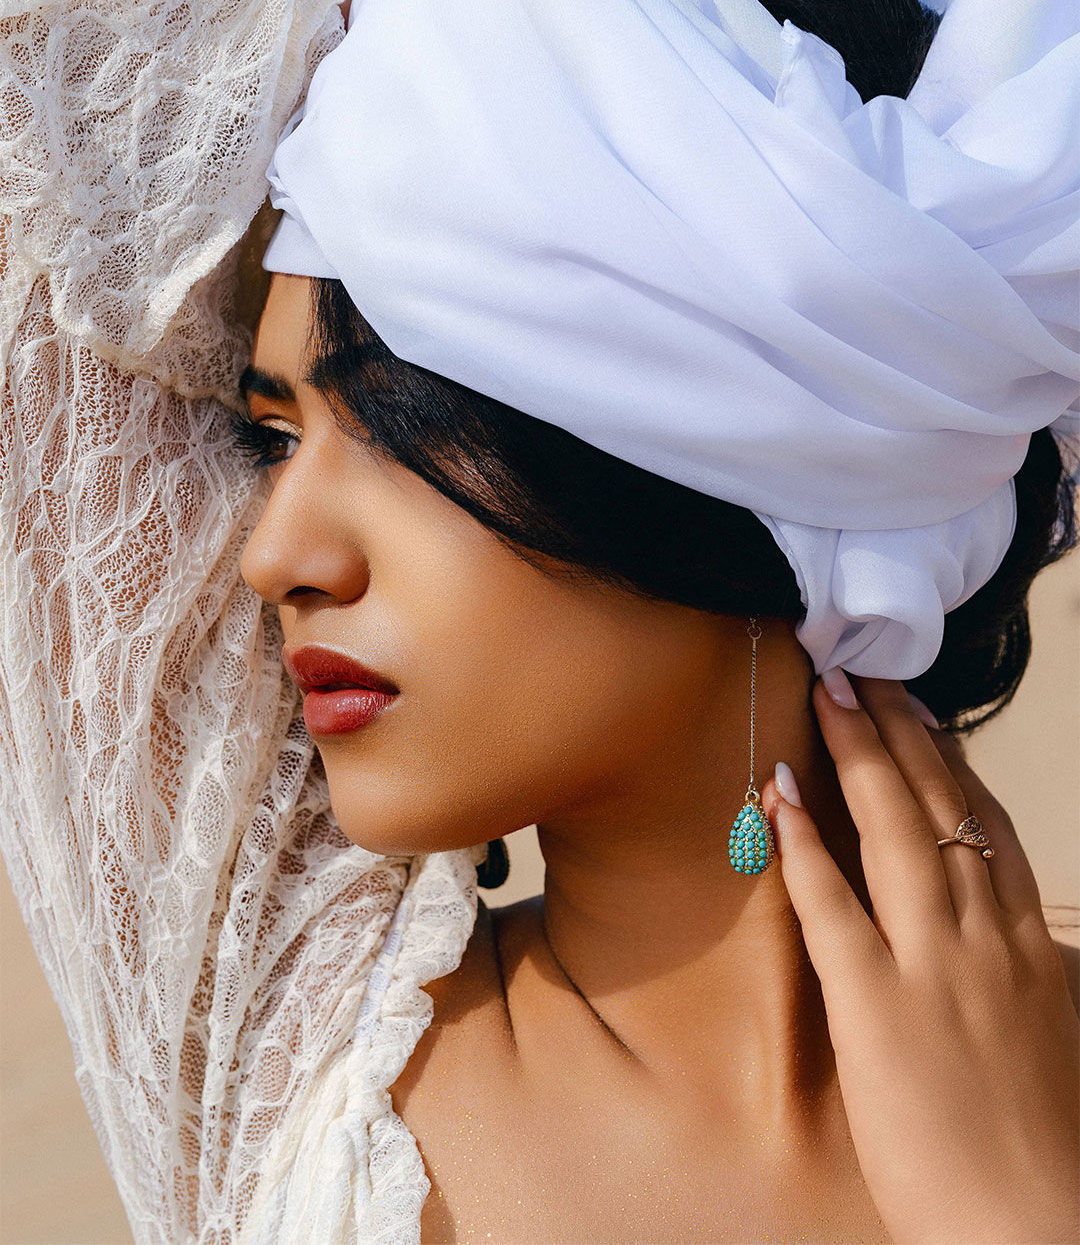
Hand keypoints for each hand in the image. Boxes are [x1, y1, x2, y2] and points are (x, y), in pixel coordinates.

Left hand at [761, 675, 1079, 1244]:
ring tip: (828, 696)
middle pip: (940, 809)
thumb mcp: (1060, 1037)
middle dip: (900, 734)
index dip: (950, 765)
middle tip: (865, 676)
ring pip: (893, 831)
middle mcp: (986, 937)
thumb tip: (1036, 942)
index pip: (986, 828)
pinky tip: (780, 791)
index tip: (924, 718)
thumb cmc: (1050, 1149)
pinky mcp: (877, 1004)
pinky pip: (834, 904)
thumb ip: (1042, 977)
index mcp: (1030, 946)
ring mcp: (932, 965)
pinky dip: (804, 842)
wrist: (1042, 1232)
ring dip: (857, 755)